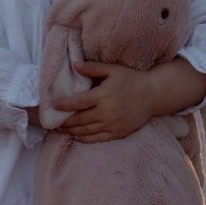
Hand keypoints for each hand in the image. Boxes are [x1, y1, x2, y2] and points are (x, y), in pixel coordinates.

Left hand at [51, 57, 205, 142]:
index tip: (53, 106)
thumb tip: (74, 65)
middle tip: (52, 121)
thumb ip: (92, 68)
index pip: (78, 103)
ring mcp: (113, 124)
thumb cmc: (132, 79)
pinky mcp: (118, 133)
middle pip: (79, 119)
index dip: (63, 105)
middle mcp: (107, 112)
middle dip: (64, 121)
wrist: (153, 95)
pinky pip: (97, 139)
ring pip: (86, 131)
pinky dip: (85, 139)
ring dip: (71, 131)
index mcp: (104, 95)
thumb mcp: (113, 70)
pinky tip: (77, 136)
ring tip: (60, 129)